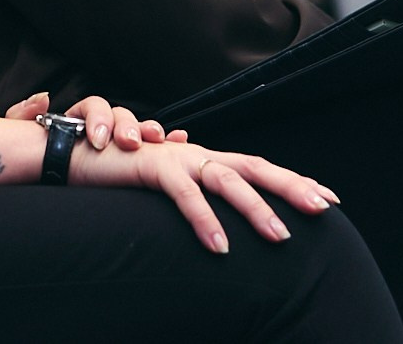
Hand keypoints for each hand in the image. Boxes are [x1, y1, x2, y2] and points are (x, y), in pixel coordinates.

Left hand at [5, 90, 186, 152]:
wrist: (43, 179)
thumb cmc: (33, 161)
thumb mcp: (21, 138)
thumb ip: (23, 116)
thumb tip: (42, 96)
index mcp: (79, 118)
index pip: (93, 106)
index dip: (99, 119)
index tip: (99, 141)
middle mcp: (103, 126)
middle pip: (122, 116)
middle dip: (128, 126)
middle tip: (130, 143)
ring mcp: (120, 142)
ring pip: (141, 129)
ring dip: (151, 132)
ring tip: (158, 139)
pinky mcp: (137, 160)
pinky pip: (157, 147)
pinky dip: (171, 142)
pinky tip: (181, 141)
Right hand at [72, 138, 341, 254]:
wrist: (75, 155)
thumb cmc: (120, 174)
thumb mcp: (165, 188)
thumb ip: (191, 195)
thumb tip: (217, 223)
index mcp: (205, 161)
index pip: (257, 168)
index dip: (292, 181)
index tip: (327, 199)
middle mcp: (197, 155)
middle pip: (254, 167)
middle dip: (291, 186)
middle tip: (323, 207)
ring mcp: (178, 159)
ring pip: (227, 181)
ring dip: (256, 209)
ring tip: (281, 237)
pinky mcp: (154, 168)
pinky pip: (185, 195)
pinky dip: (204, 220)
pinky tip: (220, 247)